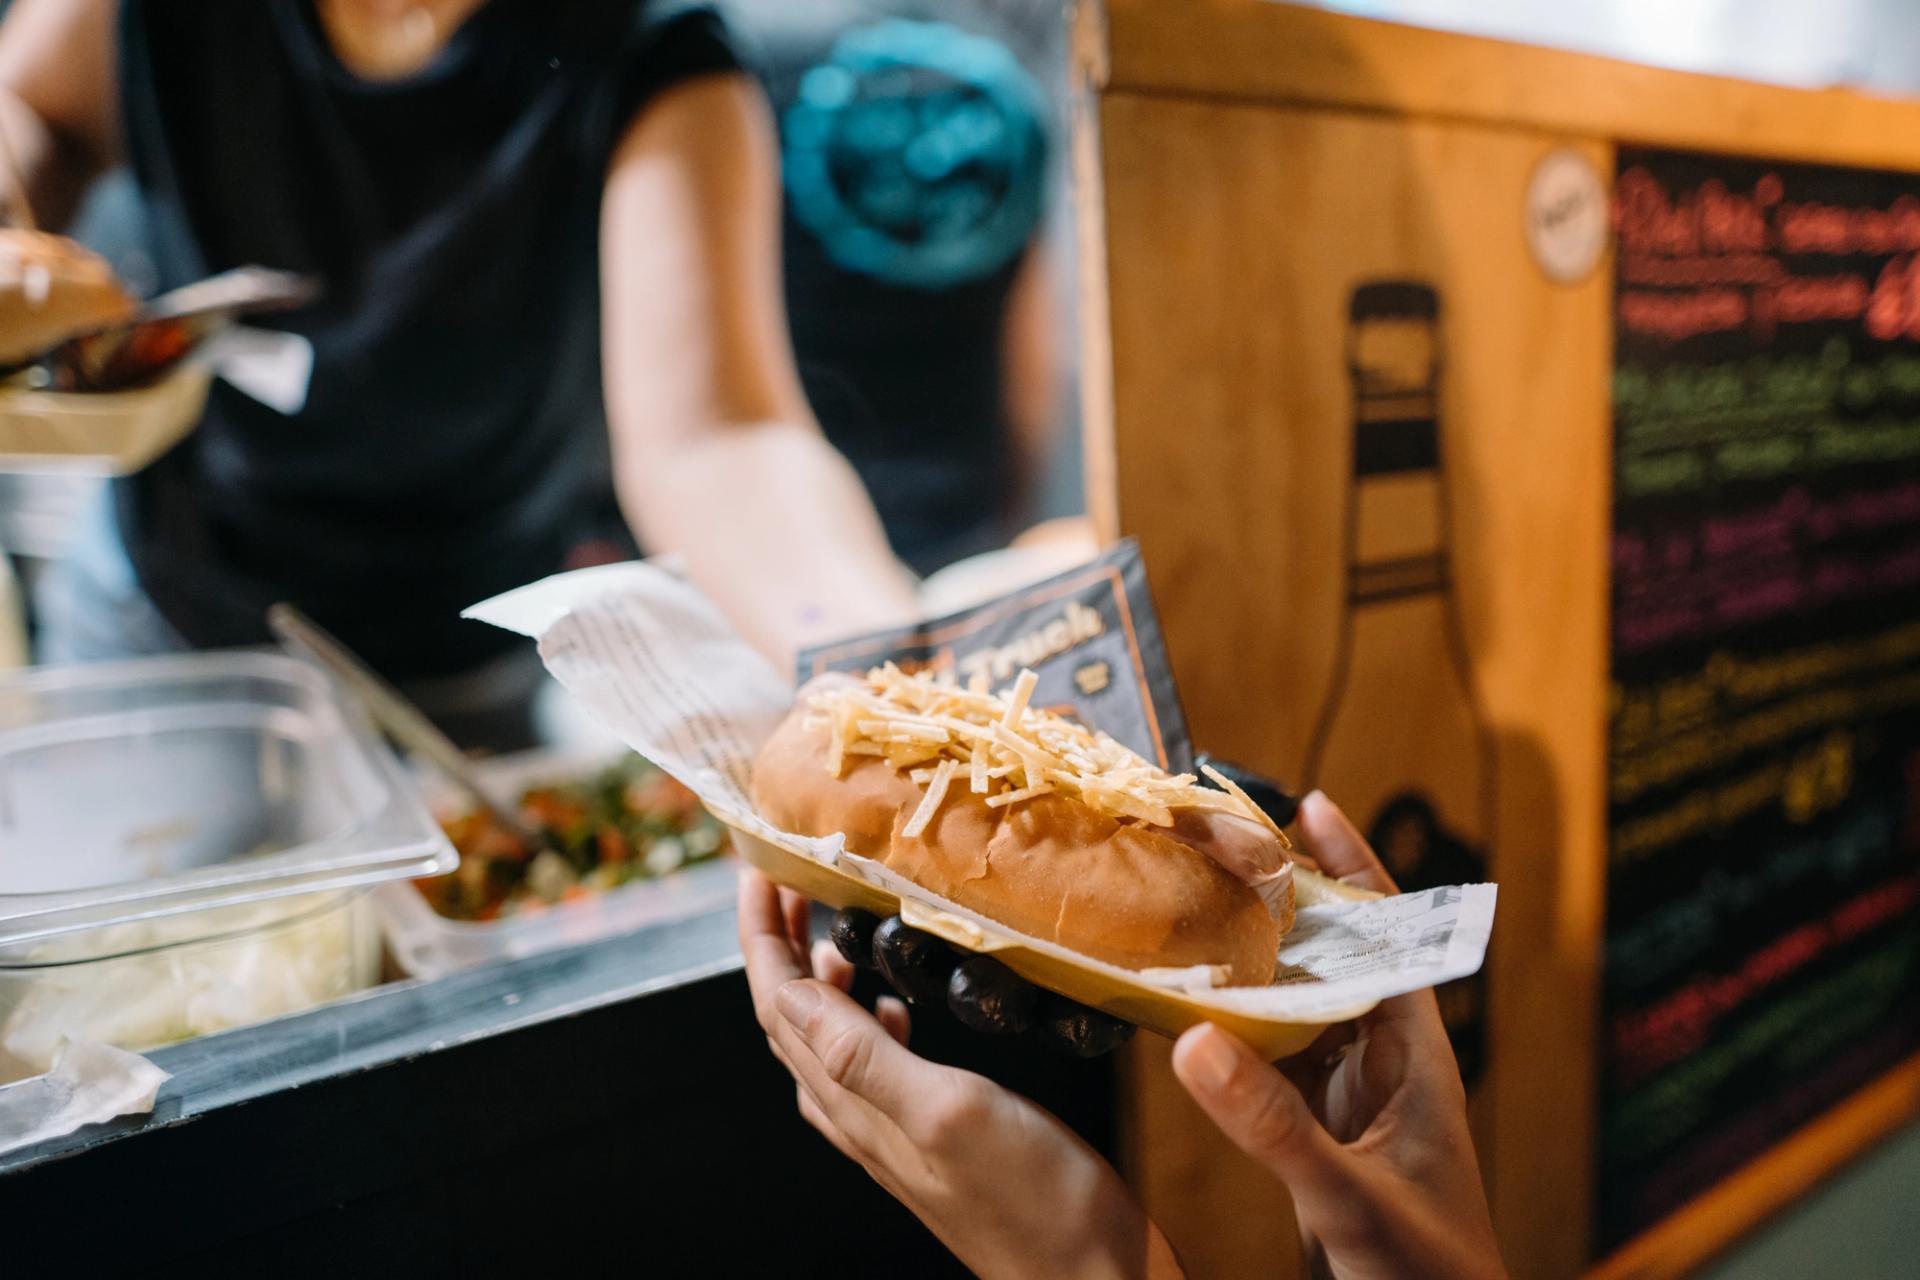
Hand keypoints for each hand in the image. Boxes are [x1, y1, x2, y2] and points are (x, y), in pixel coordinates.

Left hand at [738, 869, 1182, 1279]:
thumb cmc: (1034, 1203)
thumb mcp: (948, 1112)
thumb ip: (864, 1056)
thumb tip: (790, 990)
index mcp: (853, 1102)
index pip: (778, 1004)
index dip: (760, 934)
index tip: (758, 867)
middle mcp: (860, 1116)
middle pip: (791, 1016)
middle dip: (778, 944)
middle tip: (789, 878)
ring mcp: (895, 1129)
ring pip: (828, 1039)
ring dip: (817, 977)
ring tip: (831, 924)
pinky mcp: (935, 1135)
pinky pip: (874, 1064)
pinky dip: (867, 1016)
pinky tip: (897, 1003)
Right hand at [1169, 793, 1505, 1279]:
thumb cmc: (1430, 1279)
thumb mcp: (1349, 1197)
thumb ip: (1273, 1126)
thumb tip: (1193, 1042)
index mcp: (1415, 1060)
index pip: (1390, 938)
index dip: (1354, 869)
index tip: (1309, 804)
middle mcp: (1384, 1069)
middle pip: (1336, 960)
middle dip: (1287, 902)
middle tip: (1224, 849)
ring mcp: (1352, 1105)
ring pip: (1302, 1009)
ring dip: (1257, 963)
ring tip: (1198, 910)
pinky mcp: (1321, 1142)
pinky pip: (1276, 1064)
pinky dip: (1238, 1032)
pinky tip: (1194, 1016)